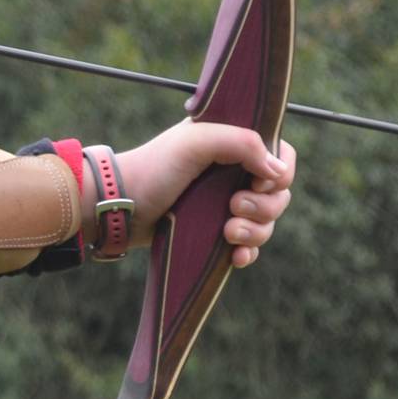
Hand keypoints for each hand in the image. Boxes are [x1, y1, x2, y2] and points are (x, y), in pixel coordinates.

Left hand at [114, 121, 297, 267]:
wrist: (117, 207)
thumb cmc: (153, 168)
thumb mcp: (196, 141)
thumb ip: (242, 143)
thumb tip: (278, 171)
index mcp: (232, 145)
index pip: (280, 154)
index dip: (280, 171)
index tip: (258, 182)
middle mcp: (232, 174)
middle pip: (278, 193)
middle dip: (265, 205)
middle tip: (233, 206)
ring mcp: (223, 205)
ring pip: (266, 222)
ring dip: (256, 230)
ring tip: (228, 232)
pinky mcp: (212, 232)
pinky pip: (247, 246)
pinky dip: (247, 252)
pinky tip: (235, 257)